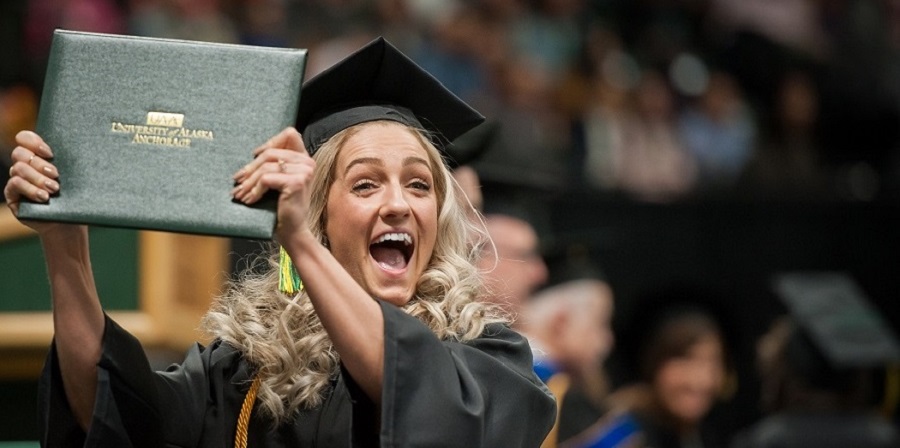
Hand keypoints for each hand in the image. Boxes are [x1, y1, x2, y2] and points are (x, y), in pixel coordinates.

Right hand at [3, 131, 80, 235]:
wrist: (69, 223)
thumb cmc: (74, 198)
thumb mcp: (75, 178)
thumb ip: (72, 161)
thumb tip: (85, 144)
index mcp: (38, 157)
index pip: (24, 138)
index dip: (33, 141)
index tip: (51, 153)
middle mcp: (24, 166)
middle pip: (20, 153)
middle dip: (39, 163)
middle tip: (56, 175)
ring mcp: (17, 180)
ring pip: (18, 168)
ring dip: (38, 178)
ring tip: (54, 189)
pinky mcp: (13, 196)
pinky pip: (14, 184)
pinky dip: (30, 189)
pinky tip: (44, 197)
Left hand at [232, 127, 316, 243]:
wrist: (293, 231)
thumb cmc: (283, 208)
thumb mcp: (281, 182)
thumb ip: (276, 165)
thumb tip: (253, 154)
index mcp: (305, 159)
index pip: (290, 134)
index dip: (270, 141)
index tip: (255, 155)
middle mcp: (308, 163)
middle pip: (271, 152)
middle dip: (250, 167)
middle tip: (237, 181)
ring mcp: (304, 172)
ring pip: (266, 166)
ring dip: (249, 181)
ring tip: (240, 193)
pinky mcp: (296, 182)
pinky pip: (266, 179)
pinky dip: (254, 190)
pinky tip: (250, 200)